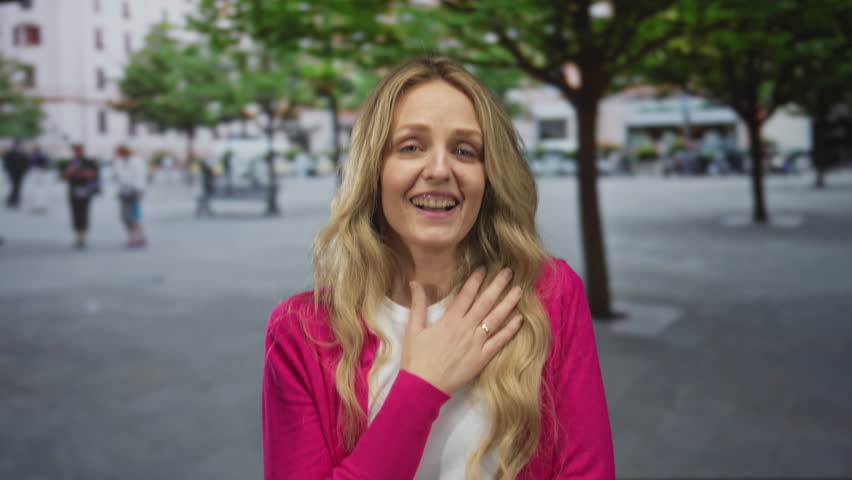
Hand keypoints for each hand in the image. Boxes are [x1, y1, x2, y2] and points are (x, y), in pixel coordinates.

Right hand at [400, 267, 523, 394]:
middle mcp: (465, 328)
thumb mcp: (413, 329)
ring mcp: (476, 343)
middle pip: (485, 302)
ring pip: (496, 319)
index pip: (466, 294)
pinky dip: (510, 330)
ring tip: (519, 290)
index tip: (484, 268)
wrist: (423, 386)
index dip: (476, 280)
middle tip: (509, 272)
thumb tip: (415, 282)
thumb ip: (418, 304)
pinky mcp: (482, 358)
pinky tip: (520, 319)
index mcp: (449, 320)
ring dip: (508, 303)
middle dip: (497, 285)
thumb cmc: (416, 359)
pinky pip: (499, 341)